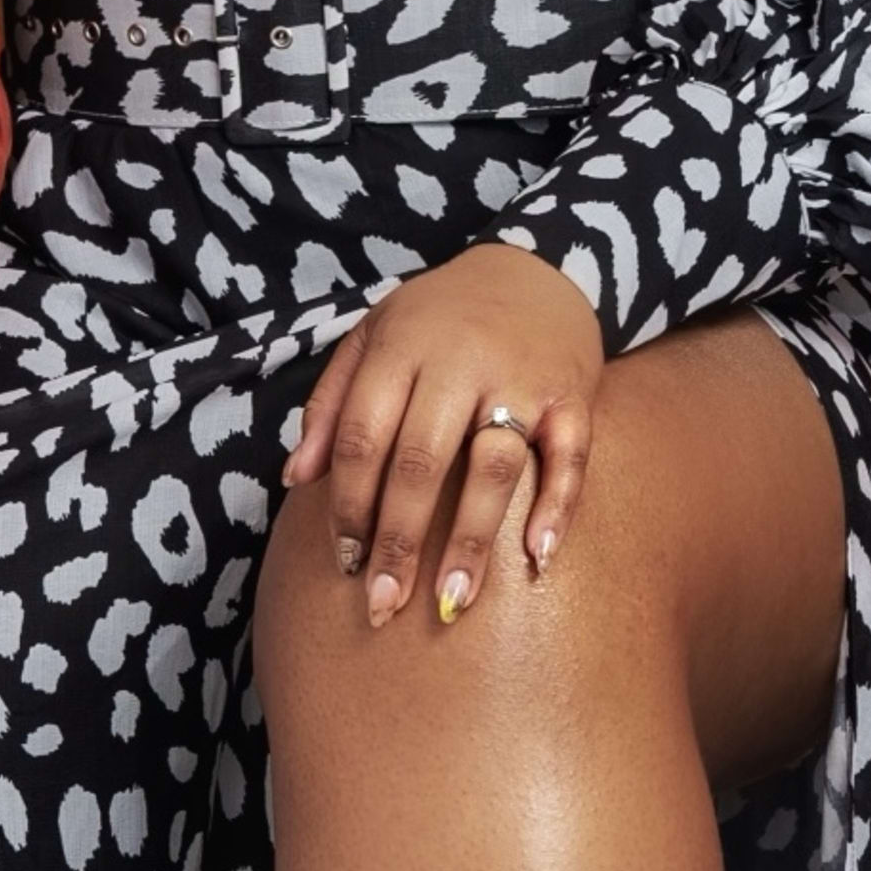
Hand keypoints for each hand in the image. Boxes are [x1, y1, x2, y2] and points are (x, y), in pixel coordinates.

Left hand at [285, 244, 601, 627]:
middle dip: (399, 541)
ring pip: (494, 468)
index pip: (364, 438)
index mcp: (401, 347)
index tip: (343, 563)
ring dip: (471, 541)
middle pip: (421, 463)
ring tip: (449, 603)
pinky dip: (557, 509)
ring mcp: (521, 379)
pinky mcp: (574, 395)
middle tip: (382, 604)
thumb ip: (331, 404)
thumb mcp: (372, 338)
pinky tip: (537, 561)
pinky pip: (570, 457)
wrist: (536, 267)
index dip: (349, 505)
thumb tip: (295, 479)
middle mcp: (460, 362)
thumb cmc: (438, 318)